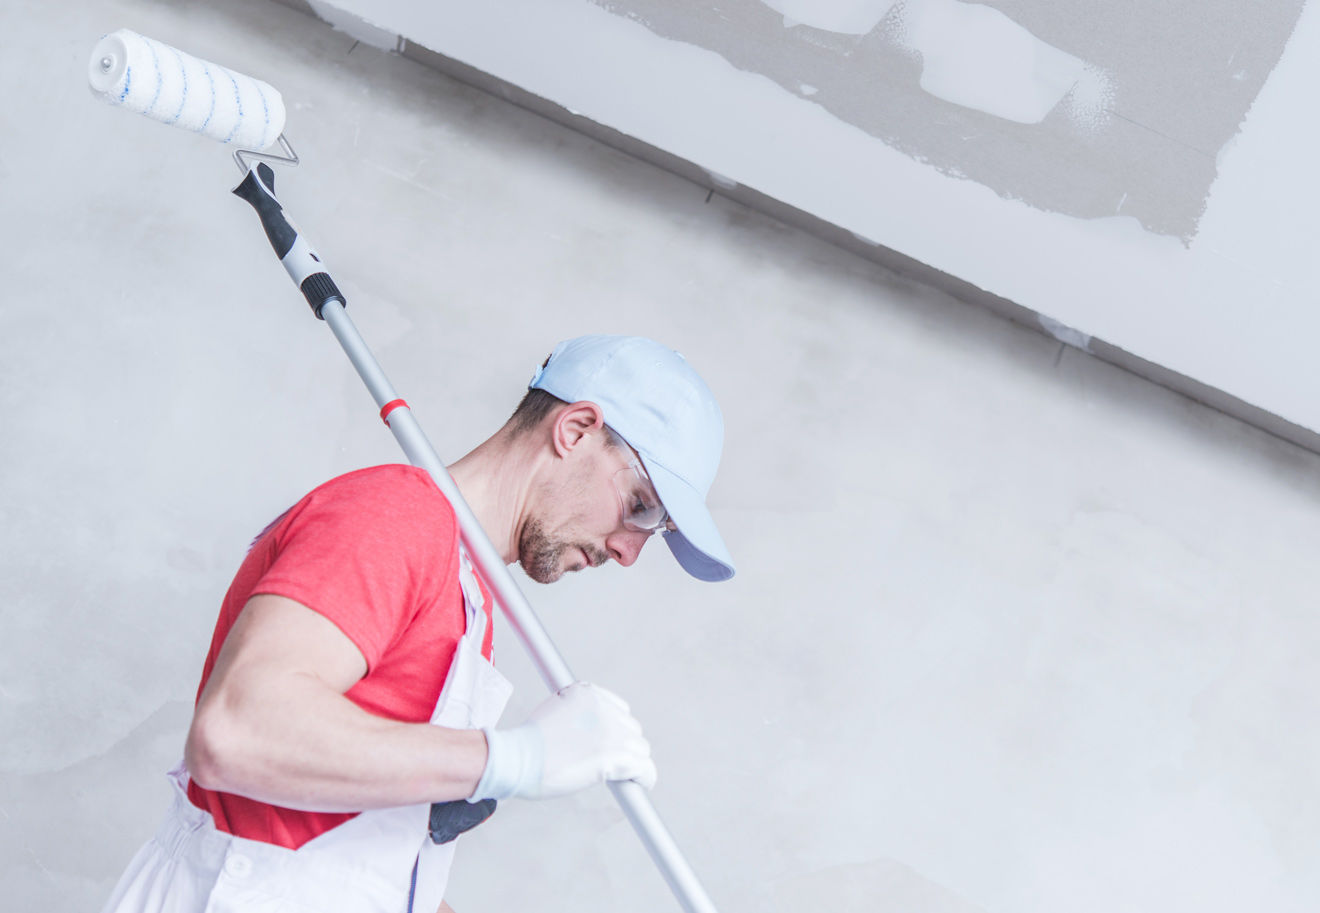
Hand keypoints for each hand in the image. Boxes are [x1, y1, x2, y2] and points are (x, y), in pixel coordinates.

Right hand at [469, 682, 655, 800]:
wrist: (516, 758)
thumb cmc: (528, 743)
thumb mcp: (555, 710)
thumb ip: (579, 714)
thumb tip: (591, 734)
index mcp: (589, 693)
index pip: (620, 710)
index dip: (615, 730)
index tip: (609, 744)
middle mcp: (604, 708)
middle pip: (632, 729)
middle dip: (623, 746)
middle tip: (606, 763)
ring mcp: (611, 732)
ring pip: (640, 749)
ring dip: (632, 762)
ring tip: (617, 776)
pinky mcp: (615, 756)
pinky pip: (645, 768)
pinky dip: (646, 778)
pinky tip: (641, 784)